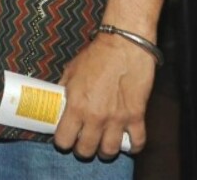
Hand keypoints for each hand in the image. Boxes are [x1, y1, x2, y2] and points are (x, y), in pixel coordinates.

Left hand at [55, 32, 154, 158]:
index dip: (63, 141)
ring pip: (109, 151)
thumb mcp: (71, 71)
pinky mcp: (137, 116)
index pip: (64, 140)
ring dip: (105, 150)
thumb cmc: (96, 55)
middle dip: (82, 149)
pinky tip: (127, 141)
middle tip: (84, 142)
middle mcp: (96, 116)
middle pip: (86, 150)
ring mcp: (117, 118)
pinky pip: (137, 142)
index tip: (66, 138)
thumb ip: (64, 91)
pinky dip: (132, 146)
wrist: (124, 45)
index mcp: (76, 105)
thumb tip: (58, 103)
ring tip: (103, 144)